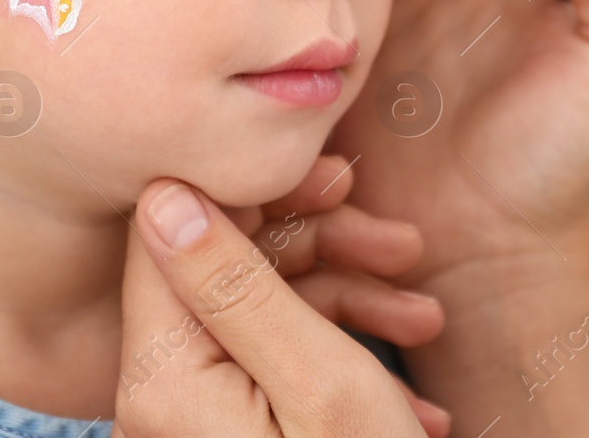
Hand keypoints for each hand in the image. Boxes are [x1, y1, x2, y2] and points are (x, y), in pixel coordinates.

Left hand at [114, 177, 451, 436]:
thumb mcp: (319, 383)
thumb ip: (236, 284)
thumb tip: (163, 194)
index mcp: (162, 377)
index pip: (171, 234)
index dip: (253, 191)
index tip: (334, 176)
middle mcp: (161, 395)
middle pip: (221, 263)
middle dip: (319, 241)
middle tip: (401, 239)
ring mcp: (197, 416)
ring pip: (262, 306)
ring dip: (350, 294)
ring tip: (427, 310)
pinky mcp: (236, 430)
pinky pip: (277, 359)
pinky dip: (346, 353)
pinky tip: (414, 389)